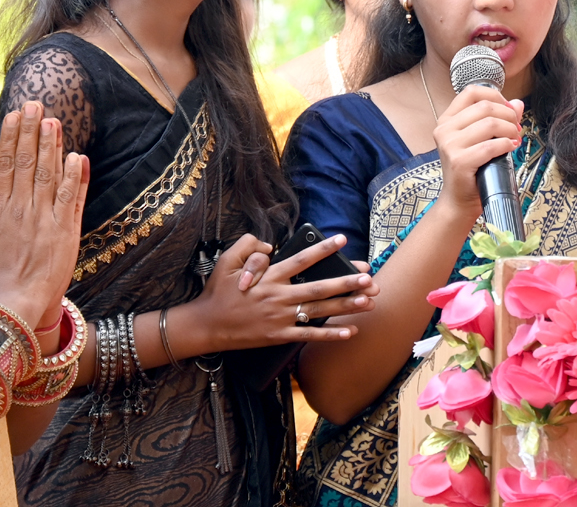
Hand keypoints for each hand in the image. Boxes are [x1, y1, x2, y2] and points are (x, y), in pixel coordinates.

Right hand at [0, 102, 89, 329]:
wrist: (15, 305)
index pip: (5, 165)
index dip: (10, 137)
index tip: (14, 114)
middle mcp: (22, 210)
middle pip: (28, 163)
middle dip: (32, 131)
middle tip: (36, 104)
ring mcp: (45, 219)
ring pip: (50, 175)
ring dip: (52, 147)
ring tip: (55, 121)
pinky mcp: (66, 231)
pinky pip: (71, 199)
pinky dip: (75, 177)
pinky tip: (77, 156)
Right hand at [181, 233, 377, 349]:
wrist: (207, 325)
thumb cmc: (218, 292)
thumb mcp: (227, 261)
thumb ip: (249, 246)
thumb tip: (270, 246)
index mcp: (269, 277)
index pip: (301, 260)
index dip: (322, 249)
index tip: (342, 240)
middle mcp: (279, 296)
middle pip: (319, 287)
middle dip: (346, 282)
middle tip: (368, 277)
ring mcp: (280, 317)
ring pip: (319, 310)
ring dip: (346, 306)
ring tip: (368, 301)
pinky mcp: (279, 336)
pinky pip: (309, 335)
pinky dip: (330, 334)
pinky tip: (349, 331)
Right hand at [432, 82, 523, 218]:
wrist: (459, 200)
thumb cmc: (472, 169)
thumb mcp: (482, 139)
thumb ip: (497, 119)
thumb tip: (518, 103)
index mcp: (447, 119)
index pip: (471, 92)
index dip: (495, 96)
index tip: (508, 108)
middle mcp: (444, 129)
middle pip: (485, 107)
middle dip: (508, 115)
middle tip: (516, 127)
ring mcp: (450, 145)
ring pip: (489, 124)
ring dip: (509, 130)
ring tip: (514, 139)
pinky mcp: (459, 161)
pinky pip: (490, 146)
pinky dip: (506, 145)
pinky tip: (510, 148)